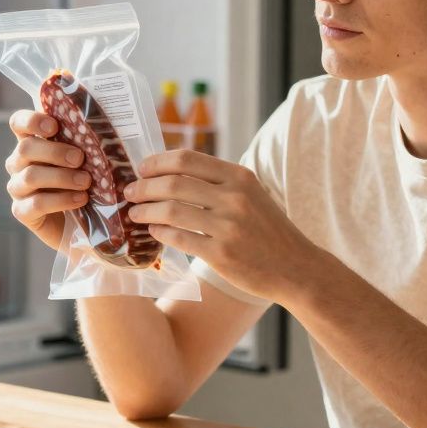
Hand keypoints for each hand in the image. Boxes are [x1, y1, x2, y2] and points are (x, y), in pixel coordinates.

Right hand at [4, 109, 91, 247]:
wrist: (82, 225)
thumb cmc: (83, 184)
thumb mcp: (84, 162)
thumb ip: (83, 145)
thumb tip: (101, 128)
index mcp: (32, 144)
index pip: (18, 123)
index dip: (32, 120)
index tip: (54, 126)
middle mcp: (18, 164)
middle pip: (25, 148)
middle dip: (55, 151)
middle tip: (80, 158)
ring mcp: (17, 188)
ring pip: (30, 176)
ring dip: (61, 177)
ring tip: (86, 181)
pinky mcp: (22, 212)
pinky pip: (36, 203)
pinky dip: (61, 200)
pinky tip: (81, 199)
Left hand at [125, 150, 317, 300]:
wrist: (295, 268)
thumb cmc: (269, 231)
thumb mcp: (252, 195)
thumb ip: (219, 183)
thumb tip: (172, 173)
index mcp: (240, 177)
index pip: (187, 159)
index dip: (157, 162)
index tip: (142, 169)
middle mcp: (234, 197)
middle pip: (173, 183)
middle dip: (143, 187)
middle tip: (130, 192)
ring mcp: (228, 226)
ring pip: (170, 211)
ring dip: (145, 211)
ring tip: (135, 214)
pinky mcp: (221, 254)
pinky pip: (178, 238)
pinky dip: (159, 233)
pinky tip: (154, 232)